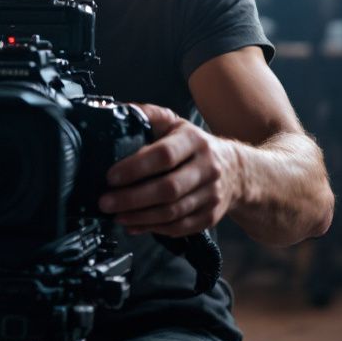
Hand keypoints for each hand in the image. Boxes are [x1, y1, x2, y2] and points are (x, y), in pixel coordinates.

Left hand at [98, 104, 242, 237]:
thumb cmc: (194, 146)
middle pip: (168, 188)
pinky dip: (153, 228)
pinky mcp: (210, 216)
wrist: (235, 170)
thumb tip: (117, 112)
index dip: (135, 168)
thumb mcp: (175, 124)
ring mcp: (211, 195)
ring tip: (116, 215)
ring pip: (173, 212)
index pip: (164, 155)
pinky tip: (134, 224)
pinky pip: (179, 227)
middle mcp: (207, 168)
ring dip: (140, 217)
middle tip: (106, 202)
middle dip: (132, 198)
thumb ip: (149, 116)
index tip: (111, 177)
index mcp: (194, 141)